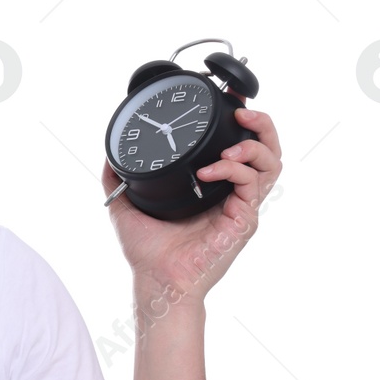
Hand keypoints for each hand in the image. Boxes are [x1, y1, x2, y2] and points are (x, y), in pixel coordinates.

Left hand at [100, 102, 281, 304]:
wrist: (156, 281)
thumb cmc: (148, 252)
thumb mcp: (127, 205)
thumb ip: (120, 178)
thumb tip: (108, 155)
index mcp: (215, 187)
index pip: (241, 147)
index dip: (243, 123)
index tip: (231, 99)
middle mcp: (234, 194)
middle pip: (268, 150)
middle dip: (261, 125)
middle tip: (241, 111)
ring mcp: (242, 207)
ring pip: (271, 164)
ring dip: (254, 145)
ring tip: (229, 145)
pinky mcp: (243, 221)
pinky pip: (251, 185)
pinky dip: (233, 170)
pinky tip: (210, 170)